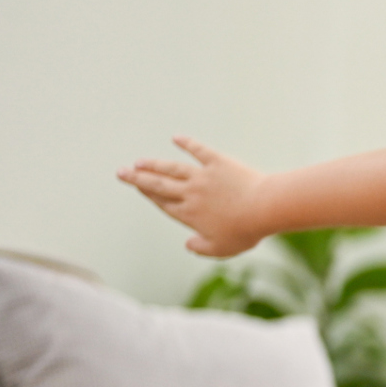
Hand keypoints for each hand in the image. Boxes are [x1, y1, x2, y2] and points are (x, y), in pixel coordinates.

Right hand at [116, 137, 267, 256]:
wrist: (264, 208)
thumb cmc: (245, 231)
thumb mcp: (222, 249)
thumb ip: (202, 248)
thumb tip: (188, 244)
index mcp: (189, 214)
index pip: (163, 204)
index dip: (149, 196)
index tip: (137, 188)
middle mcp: (190, 193)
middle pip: (158, 185)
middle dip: (137, 178)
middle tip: (121, 171)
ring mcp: (203, 176)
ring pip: (171, 168)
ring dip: (154, 164)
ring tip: (139, 161)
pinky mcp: (218, 162)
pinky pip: (199, 150)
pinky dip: (187, 142)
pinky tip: (176, 137)